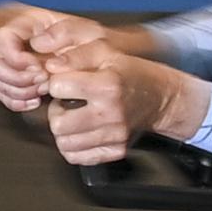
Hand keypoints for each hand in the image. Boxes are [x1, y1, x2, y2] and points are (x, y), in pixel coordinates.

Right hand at [0, 5, 101, 111]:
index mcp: (29, 22)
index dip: (15, 57)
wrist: (103, 64)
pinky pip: (4, 95)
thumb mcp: (88, 32)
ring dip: (19, 90)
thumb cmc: (97, 45)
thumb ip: (64, 31)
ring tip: (43, 89)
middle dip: (16, 77)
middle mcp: (17, 41)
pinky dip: (17, 102)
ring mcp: (15, 63)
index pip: (2, 37)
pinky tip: (36, 100)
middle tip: (41, 80)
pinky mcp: (17, 81)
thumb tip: (38, 43)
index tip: (36, 67)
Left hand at [40, 39, 208, 165]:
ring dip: (64, 131)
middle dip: (56, 112)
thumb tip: (51, 66)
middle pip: (58, 123)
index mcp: (107, 85)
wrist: (160, 97)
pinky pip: (78, 157)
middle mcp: (110, 113)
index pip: (58, 88)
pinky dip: (73, 147)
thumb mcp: (106, 52)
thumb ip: (76, 55)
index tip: (66, 82)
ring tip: (74, 118)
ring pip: (65, 144)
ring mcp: (114, 136)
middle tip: (66, 103)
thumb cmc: (132, 74)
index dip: (56, 83)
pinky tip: (81, 133)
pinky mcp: (116, 151)